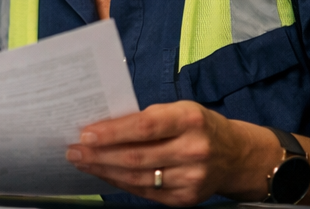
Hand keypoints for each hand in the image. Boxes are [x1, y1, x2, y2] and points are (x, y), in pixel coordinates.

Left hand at [65, 101, 280, 205]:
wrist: (236, 156)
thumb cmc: (198, 125)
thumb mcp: (178, 109)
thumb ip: (147, 117)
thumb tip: (104, 124)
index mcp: (189, 120)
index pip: (144, 127)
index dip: (112, 132)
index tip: (85, 132)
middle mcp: (193, 151)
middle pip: (137, 157)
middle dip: (99, 155)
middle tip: (73, 150)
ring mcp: (191, 180)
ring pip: (138, 178)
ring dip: (105, 170)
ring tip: (82, 161)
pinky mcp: (186, 200)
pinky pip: (147, 193)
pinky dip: (121, 183)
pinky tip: (104, 174)